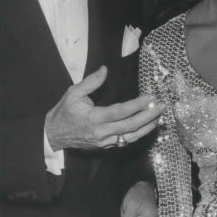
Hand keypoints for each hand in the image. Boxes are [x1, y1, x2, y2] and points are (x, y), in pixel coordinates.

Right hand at [45, 66, 163, 150]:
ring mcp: (104, 142)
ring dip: (147, 127)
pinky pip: (125, 141)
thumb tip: (105, 69)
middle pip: (131, 126)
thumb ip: (91, 82)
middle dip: (149, 116)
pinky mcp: (106, 147)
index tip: (150, 97)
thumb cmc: (63, 112)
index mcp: (94, 118)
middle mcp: (101, 132)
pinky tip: (147, 126)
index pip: (121, 112)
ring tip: (159, 117)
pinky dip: (138, 134)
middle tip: (162, 107)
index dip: (137, 105)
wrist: (53, 136)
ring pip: (131, 137)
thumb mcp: (73, 93)